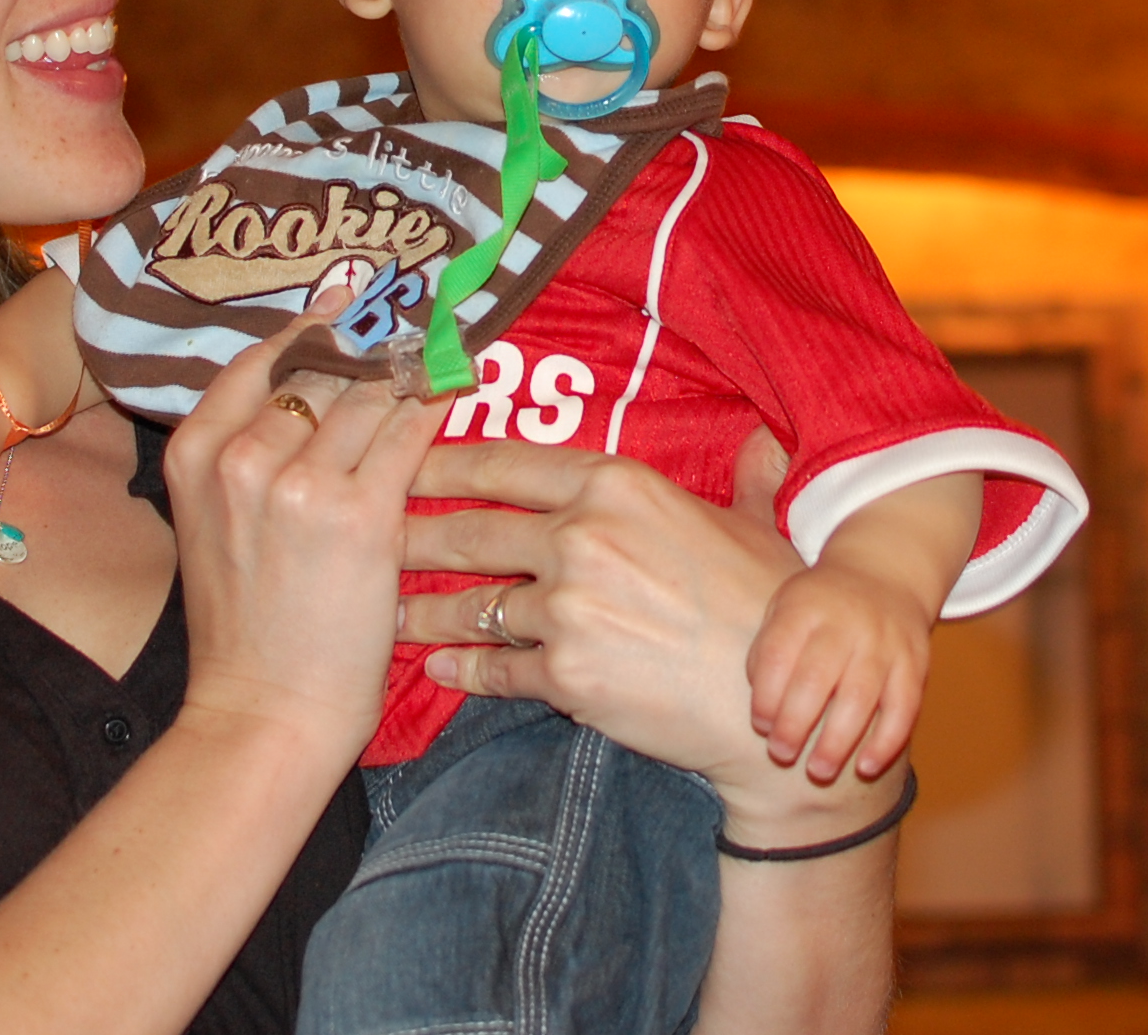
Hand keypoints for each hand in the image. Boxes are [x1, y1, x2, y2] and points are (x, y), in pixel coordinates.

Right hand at [165, 297, 446, 762]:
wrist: (263, 709)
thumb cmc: (245, 626)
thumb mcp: (213, 523)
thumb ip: (243, 456)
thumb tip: (303, 393)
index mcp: (196, 453)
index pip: (259, 360)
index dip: (311, 326)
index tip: (348, 300)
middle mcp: (243, 456)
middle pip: (318, 367)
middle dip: (367, 341)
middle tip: (408, 315)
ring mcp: (302, 482)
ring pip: (368, 394)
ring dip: (407, 368)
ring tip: (440, 346)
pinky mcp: (362, 513)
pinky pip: (408, 433)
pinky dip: (435, 404)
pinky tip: (459, 387)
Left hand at [398, 429, 898, 850]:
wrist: (779, 706)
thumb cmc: (772, 609)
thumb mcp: (752, 525)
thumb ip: (741, 479)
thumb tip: (765, 441)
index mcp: (616, 484)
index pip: (504, 462)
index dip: (442, 459)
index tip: (400, 456)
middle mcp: (583, 536)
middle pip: (469, 530)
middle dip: (408, 532)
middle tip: (367, 533)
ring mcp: (569, 607)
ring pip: (470, 605)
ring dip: (422, 611)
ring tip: (386, 612)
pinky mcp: (565, 675)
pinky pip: (494, 670)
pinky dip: (459, 672)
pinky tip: (435, 671)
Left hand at [747, 563, 930, 783]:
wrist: (884, 573)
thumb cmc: (820, 605)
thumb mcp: (784, 606)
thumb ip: (768, 651)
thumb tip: (763, 711)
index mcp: (804, 607)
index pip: (779, 653)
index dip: (767, 694)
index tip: (760, 725)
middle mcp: (845, 623)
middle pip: (817, 678)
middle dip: (795, 723)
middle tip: (781, 755)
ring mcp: (883, 643)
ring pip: (861, 697)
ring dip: (838, 741)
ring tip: (818, 771)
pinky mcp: (914, 663)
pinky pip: (904, 707)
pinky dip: (886, 741)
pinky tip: (866, 767)